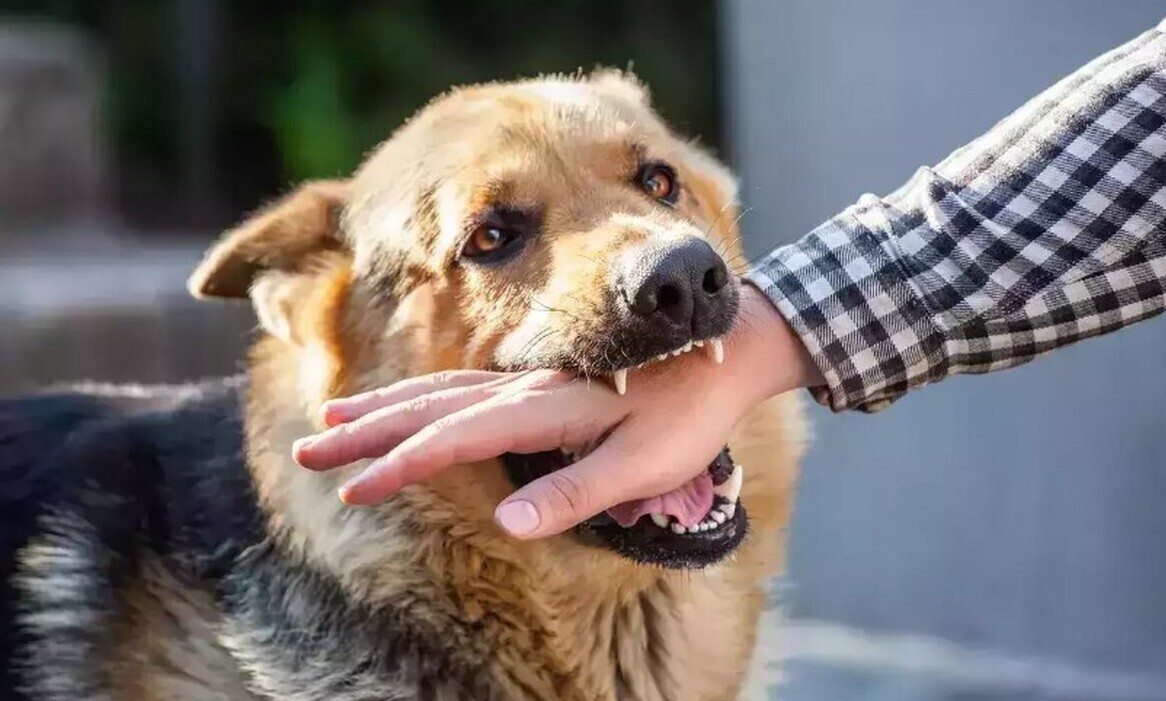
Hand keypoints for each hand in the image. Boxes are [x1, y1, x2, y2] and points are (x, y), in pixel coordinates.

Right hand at [292, 285, 821, 537]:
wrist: (728, 349)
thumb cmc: (690, 414)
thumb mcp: (645, 464)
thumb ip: (577, 491)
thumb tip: (509, 523)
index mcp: (547, 409)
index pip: (457, 439)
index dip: (402, 465)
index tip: (355, 488)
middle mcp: (526, 388)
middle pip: (430, 407)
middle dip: (367, 430)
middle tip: (310, 447)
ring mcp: (529, 380)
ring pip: (439, 389)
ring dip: (384, 406)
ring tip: (333, 416)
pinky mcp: (539, 382)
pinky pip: (464, 385)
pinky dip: (421, 395)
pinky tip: (407, 404)